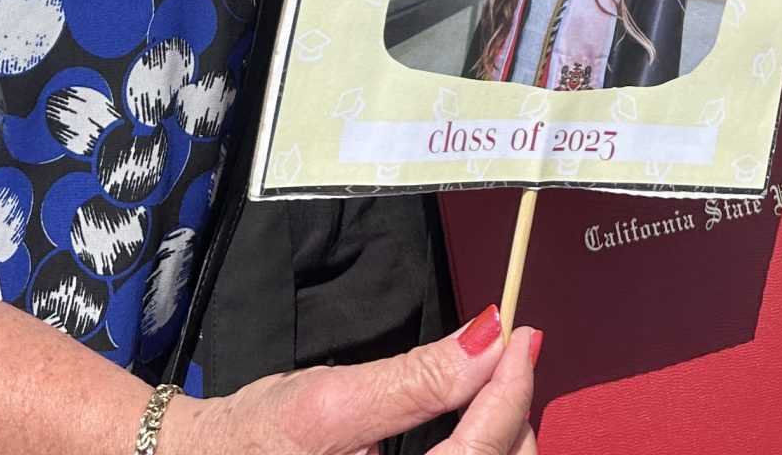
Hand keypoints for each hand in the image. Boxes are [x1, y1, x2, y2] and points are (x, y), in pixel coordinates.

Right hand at [163, 306, 539, 454]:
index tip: (523, 338)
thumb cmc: (258, 439)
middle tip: (508, 361)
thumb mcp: (331, 401)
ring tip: (491, 388)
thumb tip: (487, 339)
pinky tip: (471, 426)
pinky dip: (479, 452)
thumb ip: (416, 379)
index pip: (481, 452)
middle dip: (514, 418)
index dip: (512, 390)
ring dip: (502, 436)